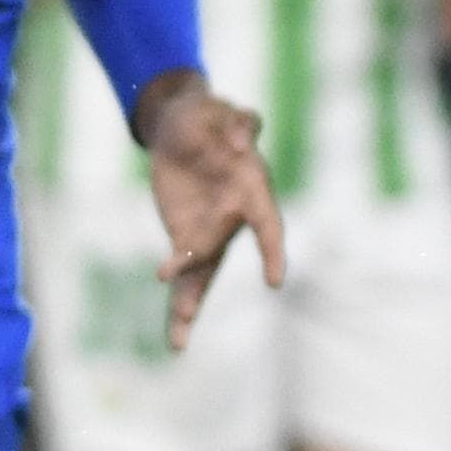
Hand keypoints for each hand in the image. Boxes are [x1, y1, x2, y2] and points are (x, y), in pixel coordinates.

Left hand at [135, 76, 284, 348]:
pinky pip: (183, 270)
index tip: (274, 280)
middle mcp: (233, 218)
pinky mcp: (187, 237)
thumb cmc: (209, 117)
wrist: (182, 128)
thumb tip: (244, 140)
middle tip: (177, 295)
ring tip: (177, 342)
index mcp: (250, 188)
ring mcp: (209, 232)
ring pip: (201, 276)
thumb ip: (239, 120)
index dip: (271, 251)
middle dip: (199, 275)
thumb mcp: (221, 109)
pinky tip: (176, 332)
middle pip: (218, 253)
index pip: (267, 223)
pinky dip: (177, 296)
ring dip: (188, 306)